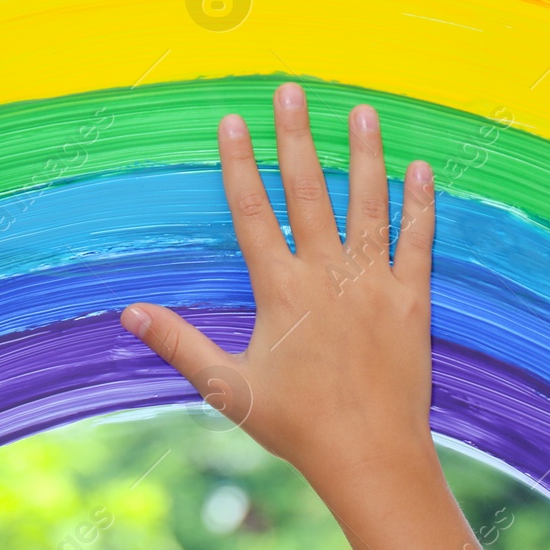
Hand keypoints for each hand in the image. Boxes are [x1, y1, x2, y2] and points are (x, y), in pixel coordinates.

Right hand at [120, 82, 436, 488]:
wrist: (371, 458)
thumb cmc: (296, 425)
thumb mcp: (227, 387)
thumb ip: (179, 343)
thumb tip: (129, 313)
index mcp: (280, 290)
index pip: (253, 212)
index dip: (240, 164)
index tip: (232, 121)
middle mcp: (327, 276)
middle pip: (307, 192)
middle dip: (295, 137)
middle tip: (290, 91)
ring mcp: (373, 285)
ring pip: (366, 205)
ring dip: (362, 156)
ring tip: (358, 111)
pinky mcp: (412, 301)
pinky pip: (417, 242)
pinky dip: (420, 205)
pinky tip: (420, 170)